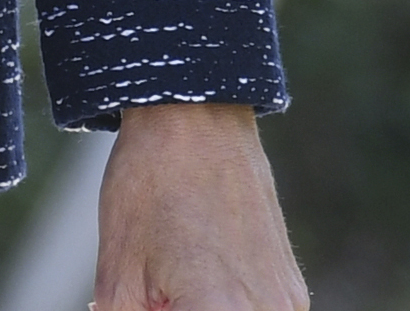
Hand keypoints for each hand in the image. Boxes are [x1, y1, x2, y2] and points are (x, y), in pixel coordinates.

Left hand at [94, 101, 305, 308]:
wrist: (198, 118)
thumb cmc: (151, 183)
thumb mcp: (117, 266)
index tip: (142, 303)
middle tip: (151, 294)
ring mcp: (287, 304)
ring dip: (194, 308)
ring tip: (165, 283)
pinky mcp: (291, 288)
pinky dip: (221, 307)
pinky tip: (187, 276)